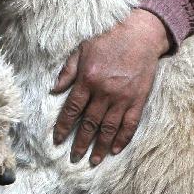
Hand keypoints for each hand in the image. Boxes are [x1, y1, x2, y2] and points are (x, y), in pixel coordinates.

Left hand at [52, 9, 169, 164]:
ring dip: (100, 146)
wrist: (140, 33)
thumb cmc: (108, 39)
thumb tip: (54, 90)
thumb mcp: (81, 50)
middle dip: (80, 143)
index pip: (71, 110)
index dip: (63, 127)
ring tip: (94, 160)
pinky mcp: (138, 99)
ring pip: (108, 128)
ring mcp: (123, 97)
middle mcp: (104, 92)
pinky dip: (122, 138)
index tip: (58, 141)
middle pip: (89, 123)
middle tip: (74, 158)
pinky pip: (130, 124)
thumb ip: (67, 71)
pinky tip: (115, 149)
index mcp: (87, 79)